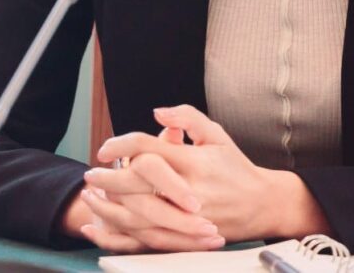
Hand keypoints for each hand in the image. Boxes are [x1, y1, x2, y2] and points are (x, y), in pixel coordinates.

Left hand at [89, 105, 329, 242]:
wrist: (263, 205)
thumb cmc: (236, 167)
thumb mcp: (216, 135)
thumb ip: (187, 118)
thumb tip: (157, 113)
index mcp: (195, 162)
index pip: (150, 150)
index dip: (122, 146)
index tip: (105, 148)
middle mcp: (190, 191)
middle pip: (138, 185)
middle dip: (108, 179)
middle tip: (90, 175)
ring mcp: (188, 218)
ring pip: (139, 216)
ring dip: (109, 207)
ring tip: (91, 198)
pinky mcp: (186, 238)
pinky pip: (147, 240)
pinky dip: (120, 235)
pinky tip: (103, 226)